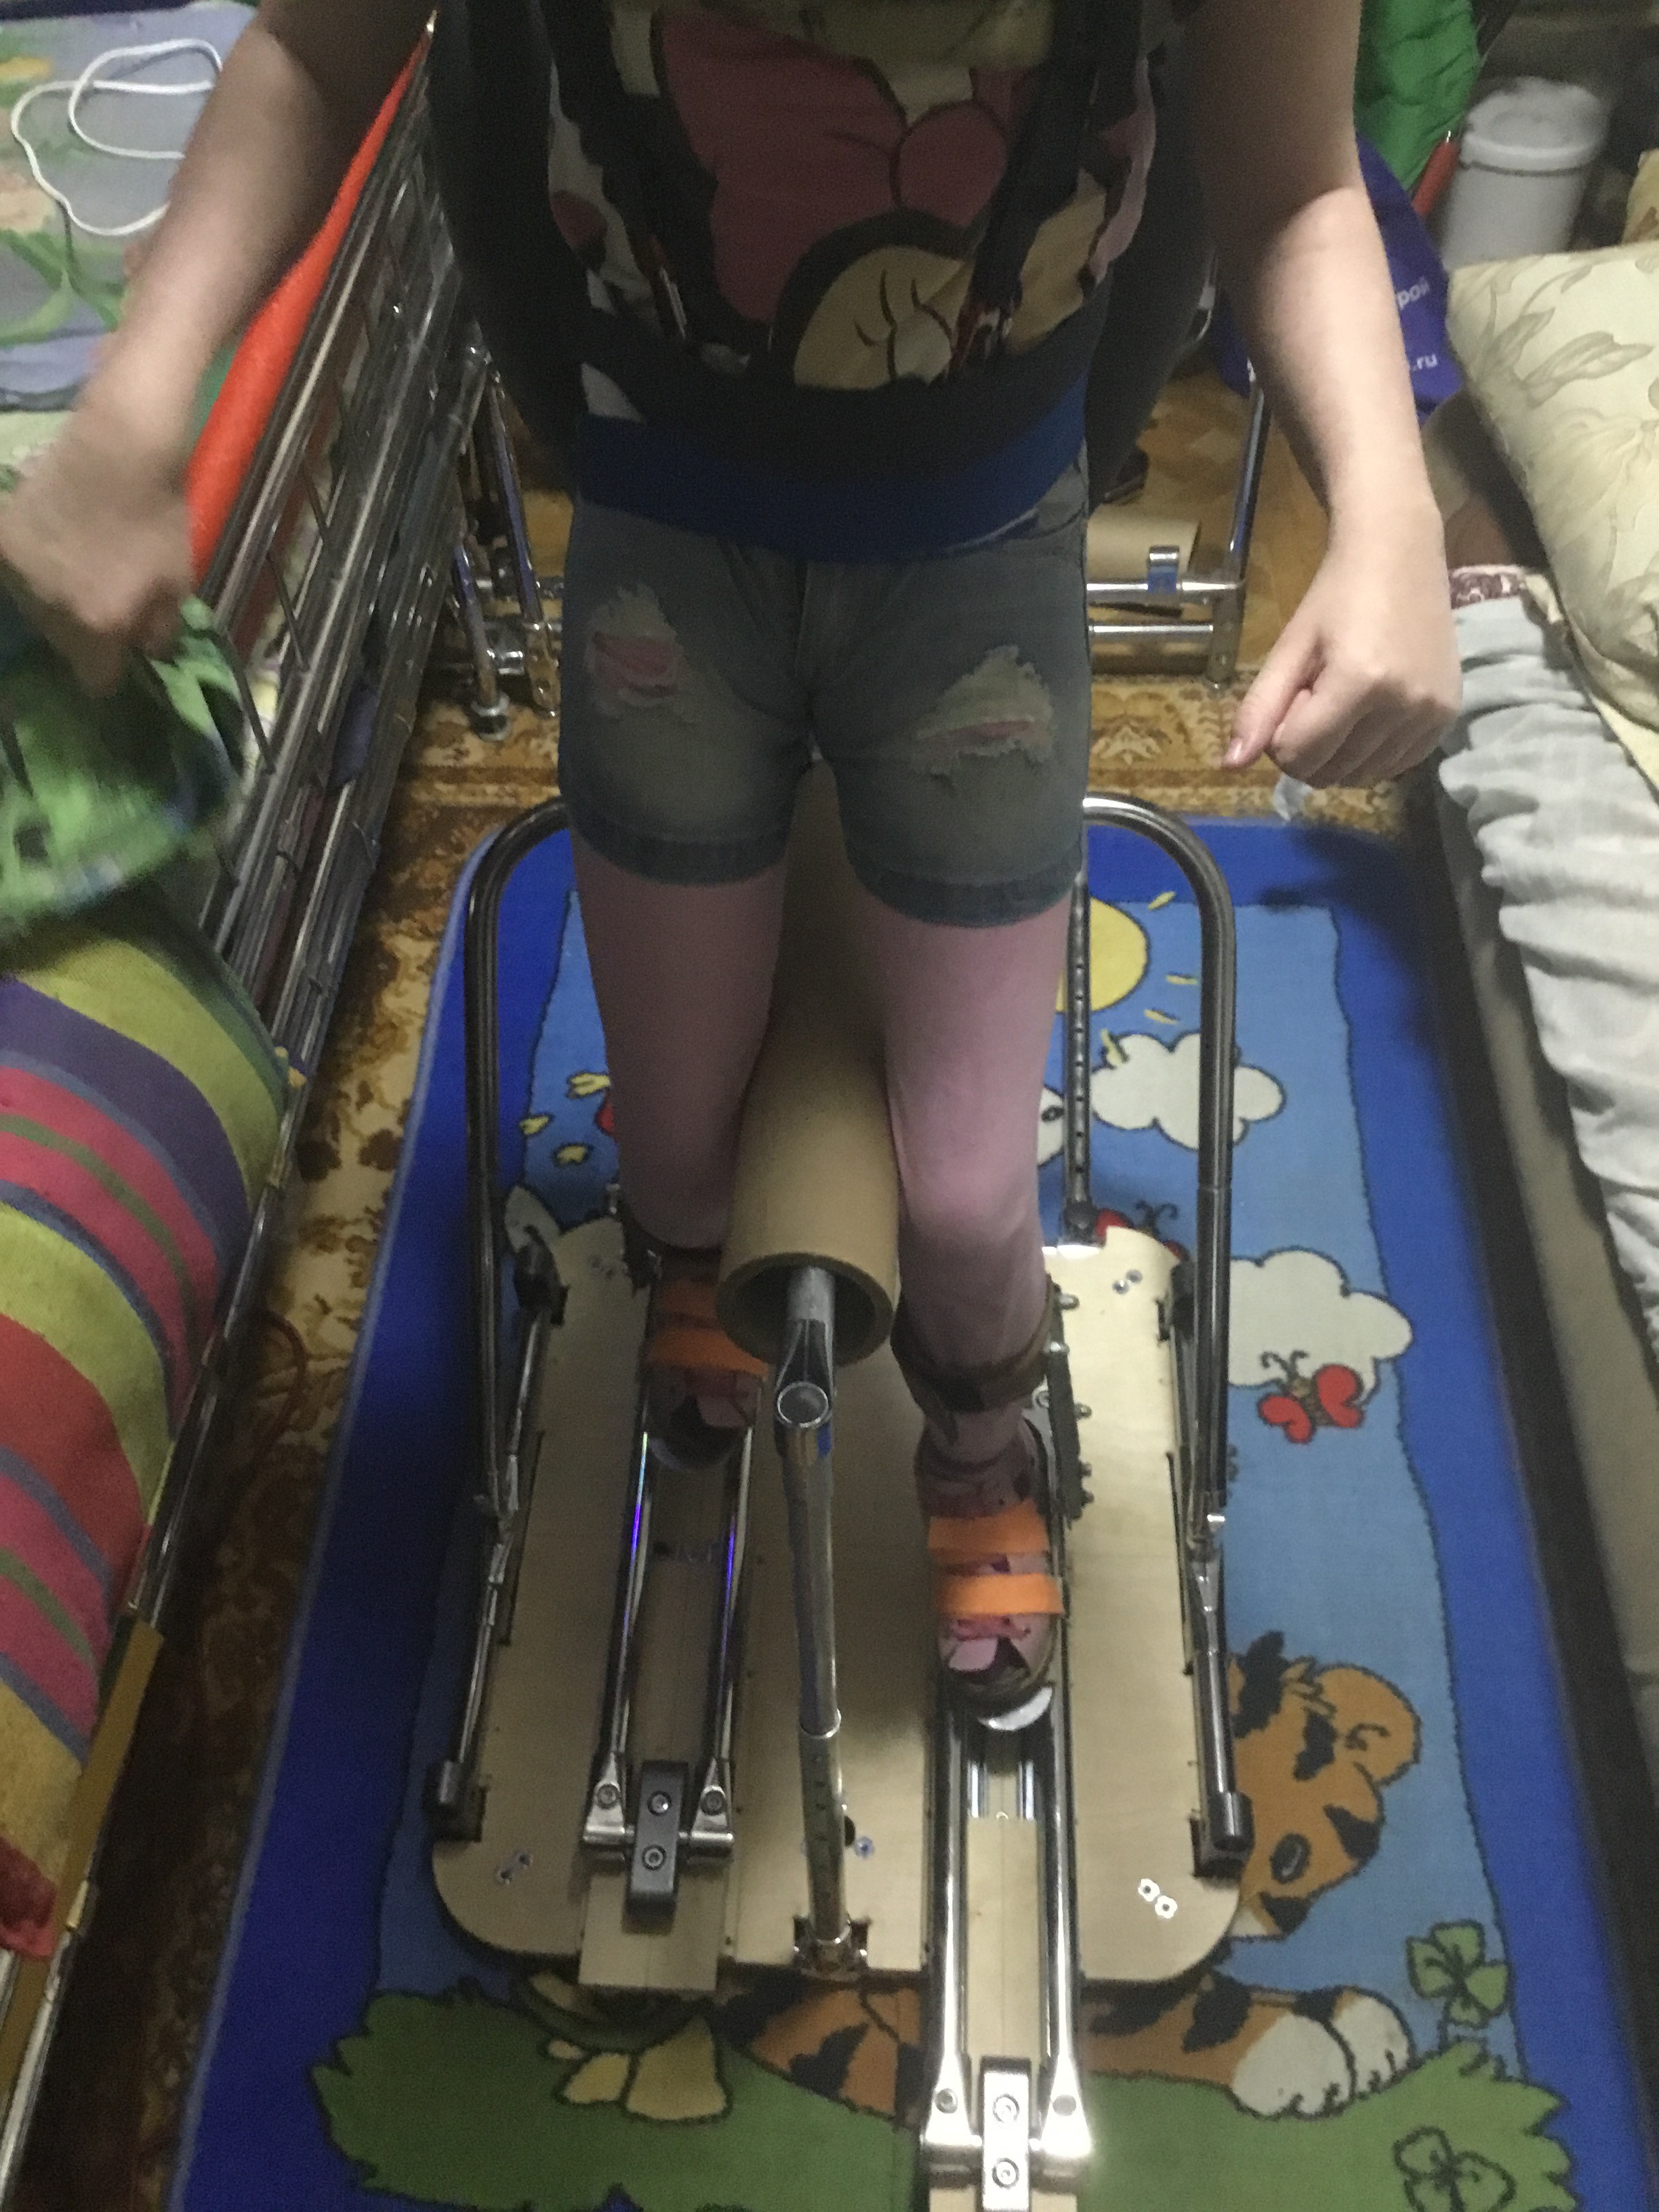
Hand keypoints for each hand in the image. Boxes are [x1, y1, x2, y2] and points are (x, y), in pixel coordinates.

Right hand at [0, 398, 193, 695]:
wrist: (117, 450)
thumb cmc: (157, 517)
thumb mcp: (178, 583)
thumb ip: (159, 631)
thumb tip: (143, 654)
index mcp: (98, 626)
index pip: (95, 680)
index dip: (109, 672)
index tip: (117, 656)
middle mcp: (51, 610)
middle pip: (64, 646)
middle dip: (83, 636)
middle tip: (101, 603)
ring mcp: (20, 575)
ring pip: (36, 611)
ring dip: (55, 603)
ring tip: (79, 570)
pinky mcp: (2, 541)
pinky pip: (17, 571)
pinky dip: (35, 567)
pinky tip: (54, 549)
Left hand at [1224, 502, 1461, 786]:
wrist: (1400, 553)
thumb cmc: (1336, 595)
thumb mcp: (1290, 647)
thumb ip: (1259, 708)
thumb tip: (1230, 766)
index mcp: (1359, 682)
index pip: (1298, 755)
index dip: (1280, 738)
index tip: (1292, 697)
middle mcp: (1403, 704)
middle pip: (1330, 772)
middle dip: (1308, 746)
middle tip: (1317, 695)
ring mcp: (1431, 713)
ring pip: (1362, 776)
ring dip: (1340, 751)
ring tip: (1345, 700)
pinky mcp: (1448, 716)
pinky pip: (1396, 766)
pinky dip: (1372, 753)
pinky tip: (1371, 712)